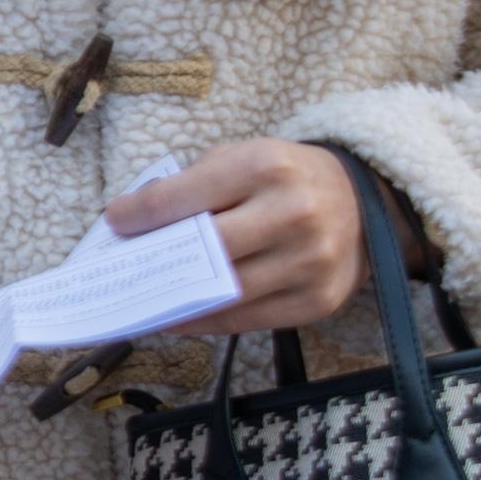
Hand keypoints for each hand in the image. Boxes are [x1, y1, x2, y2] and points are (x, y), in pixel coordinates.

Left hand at [104, 138, 405, 336]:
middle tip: (122, 269)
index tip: (115, 222)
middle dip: (153, 260)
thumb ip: (196, 185)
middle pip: (202, 250)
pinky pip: (245, 322)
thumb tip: (137, 225)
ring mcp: (309, 263)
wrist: (365, 203)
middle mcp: (292, 214)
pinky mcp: (316, 301)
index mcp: (266, 167)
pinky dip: (205, 322)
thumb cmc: (289, 178)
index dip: (138, 214)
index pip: (183, 197)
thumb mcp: (246, 157)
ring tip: (140, 301)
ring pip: (222, 294)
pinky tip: (178, 317)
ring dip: (173, 302)